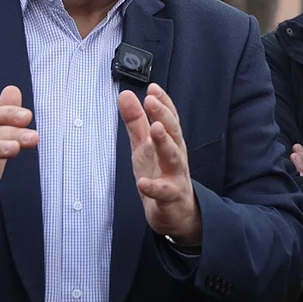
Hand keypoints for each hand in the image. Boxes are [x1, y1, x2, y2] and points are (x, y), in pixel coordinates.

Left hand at [118, 83, 199, 244]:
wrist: (176, 213)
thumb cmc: (161, 175)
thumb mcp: (144, 146)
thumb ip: (136, 121)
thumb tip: (126, 94)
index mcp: (170, 141)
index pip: (169, 118)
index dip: (163, 102)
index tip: (153, 88)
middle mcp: (176, 156)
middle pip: (173, 132)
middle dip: (163, 115)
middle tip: (151, 101)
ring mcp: (175, 176)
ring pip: (174, 157)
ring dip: (164, 142)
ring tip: (155, 128)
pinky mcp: (170, 198)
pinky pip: (164, 192)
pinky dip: (154, 187)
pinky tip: (144, 182)